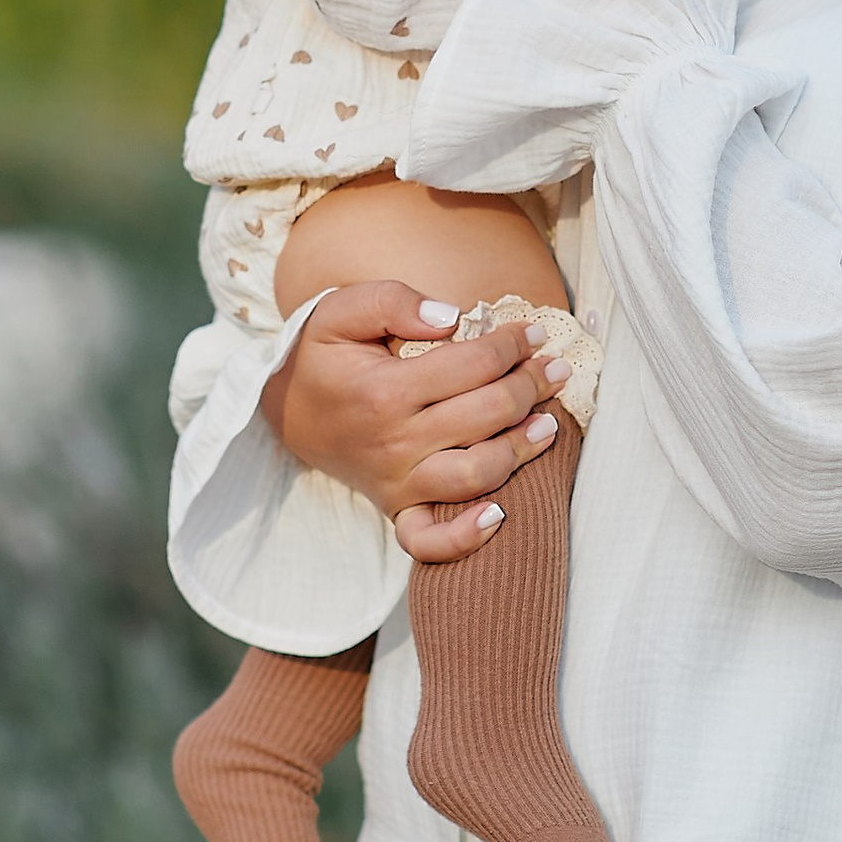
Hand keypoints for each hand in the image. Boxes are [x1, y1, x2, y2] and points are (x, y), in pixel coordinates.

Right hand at [261, 281, 568, 565]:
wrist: (286, 410)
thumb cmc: (323, 356)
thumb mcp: (340, 311)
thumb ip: (393, 301)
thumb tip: (452, 318)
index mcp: (385, 390)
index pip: (473, 365)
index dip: (513, 345)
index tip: (534, 333)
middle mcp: (395, 442)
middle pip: (486, 415)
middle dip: (530, 387)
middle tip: (554, 369)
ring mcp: (397, 482)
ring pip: (476, 474)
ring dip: (522, 449)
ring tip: (549, 423)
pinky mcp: (395, 508)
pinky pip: (430, 541)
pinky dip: (465, 537)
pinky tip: (500, 515)